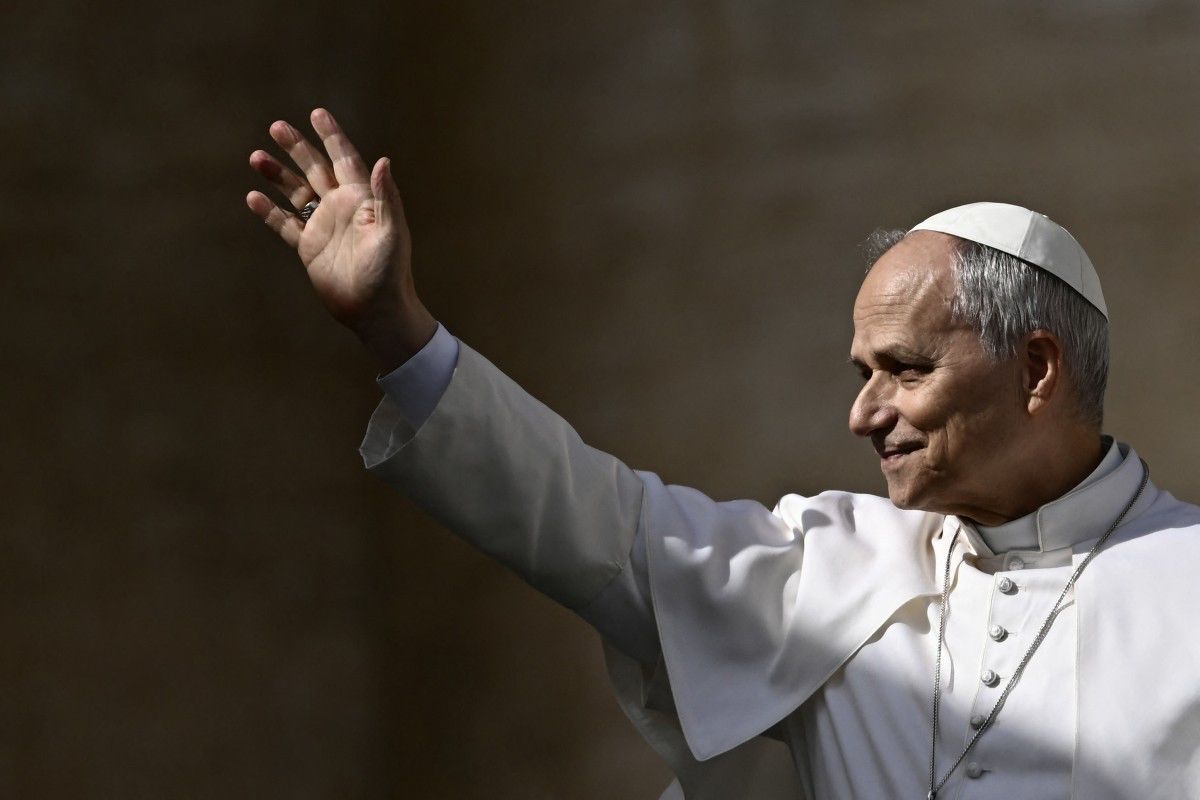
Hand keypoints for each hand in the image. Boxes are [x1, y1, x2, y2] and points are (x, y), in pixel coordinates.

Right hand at [246, 108, 435, 370]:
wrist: (375, 311)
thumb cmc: (389, 272)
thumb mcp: (391, 232)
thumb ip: (385, 196)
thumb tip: (383, 160)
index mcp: (362, 200)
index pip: (345, 159)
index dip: (332, 136)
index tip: (317, 113)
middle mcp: (342, 208)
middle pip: (315, 169)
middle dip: (297, 147)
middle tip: (276, 126)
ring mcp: (324, 227)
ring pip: (296, 193)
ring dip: (278, 175)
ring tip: (256, 156)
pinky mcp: (309, 248)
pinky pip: (285, 225)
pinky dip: (269, 211)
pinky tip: (253, 197)